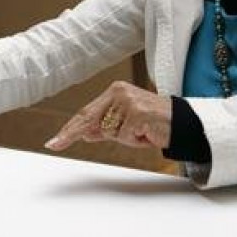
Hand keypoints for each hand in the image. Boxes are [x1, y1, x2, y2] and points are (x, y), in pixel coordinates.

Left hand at [45, 81, 172, 151]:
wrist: (182, 123)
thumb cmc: (153, 123)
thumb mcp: (124, 125)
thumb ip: (104, 127)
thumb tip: (84, 132)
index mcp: (114, 91)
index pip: (86, 112)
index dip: (69, 128)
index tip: (55, 141)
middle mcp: (119, 92)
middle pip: (90, 119)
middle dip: (72, 134)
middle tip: (54, 144)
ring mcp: (128, 101)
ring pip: (109, 131)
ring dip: (124, 138)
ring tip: (140, 133)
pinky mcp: (137, 113)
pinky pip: (124, 136)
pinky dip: (135, 140)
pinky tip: (146, 134)